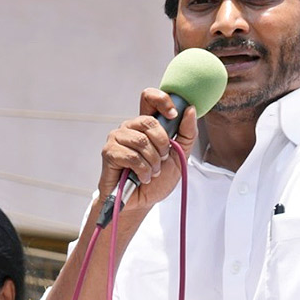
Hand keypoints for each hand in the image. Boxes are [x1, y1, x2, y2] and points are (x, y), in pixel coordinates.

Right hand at [100, 88, 198, 212]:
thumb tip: (190, 109)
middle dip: (162, 145)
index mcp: (146, 124)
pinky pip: (131, 156)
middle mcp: (130, 127)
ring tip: (151, 172)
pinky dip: (143, 170)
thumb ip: (187, 133)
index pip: (149, 97)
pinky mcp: (109, 152)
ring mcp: (117, 138)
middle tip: (161, 160)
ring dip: (153, 162)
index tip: (173, 114)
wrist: (143, 202)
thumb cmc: (158, 179)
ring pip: (141, 141)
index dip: (162, 100)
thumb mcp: (180, 155)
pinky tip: (142, 177)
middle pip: (149, 121)